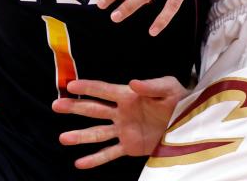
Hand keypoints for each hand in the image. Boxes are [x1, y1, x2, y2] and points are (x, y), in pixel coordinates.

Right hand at [52, 77, 186, 168]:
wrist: (191, 122)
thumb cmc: (180, 100)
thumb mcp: (169, 89)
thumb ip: (151, 85)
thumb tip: (132, 82)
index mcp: (129, 96)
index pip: (104, 90)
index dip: (88, 87)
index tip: (70, 85)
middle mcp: (122, 113)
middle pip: (94, 110)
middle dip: (75, 107)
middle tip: (56, 104)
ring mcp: (124, 130)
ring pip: (97, 133)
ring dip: (80, 136)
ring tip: (62, 138)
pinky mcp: (130, 146)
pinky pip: (110, 153)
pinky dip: (95, 159)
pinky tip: (80, 163)